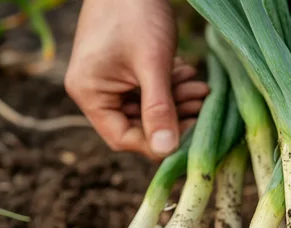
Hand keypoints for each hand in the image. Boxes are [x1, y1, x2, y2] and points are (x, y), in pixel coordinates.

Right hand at [65, 0, 208, 159]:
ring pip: (145, 108)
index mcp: (89, 93)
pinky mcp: (120, 69)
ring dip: (174, 101)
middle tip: (201, 106)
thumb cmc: (137, 13)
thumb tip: (167, 151)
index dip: (157, 143)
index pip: (122, 138)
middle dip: (171, 117)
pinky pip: (146, 90)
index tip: (190, 136)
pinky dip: (169, 87)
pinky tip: (188, 74)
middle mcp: (92, 91)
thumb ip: (159, 109)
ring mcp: (106, 80)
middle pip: (135, 125)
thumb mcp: (153, 65)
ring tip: (200, 88)